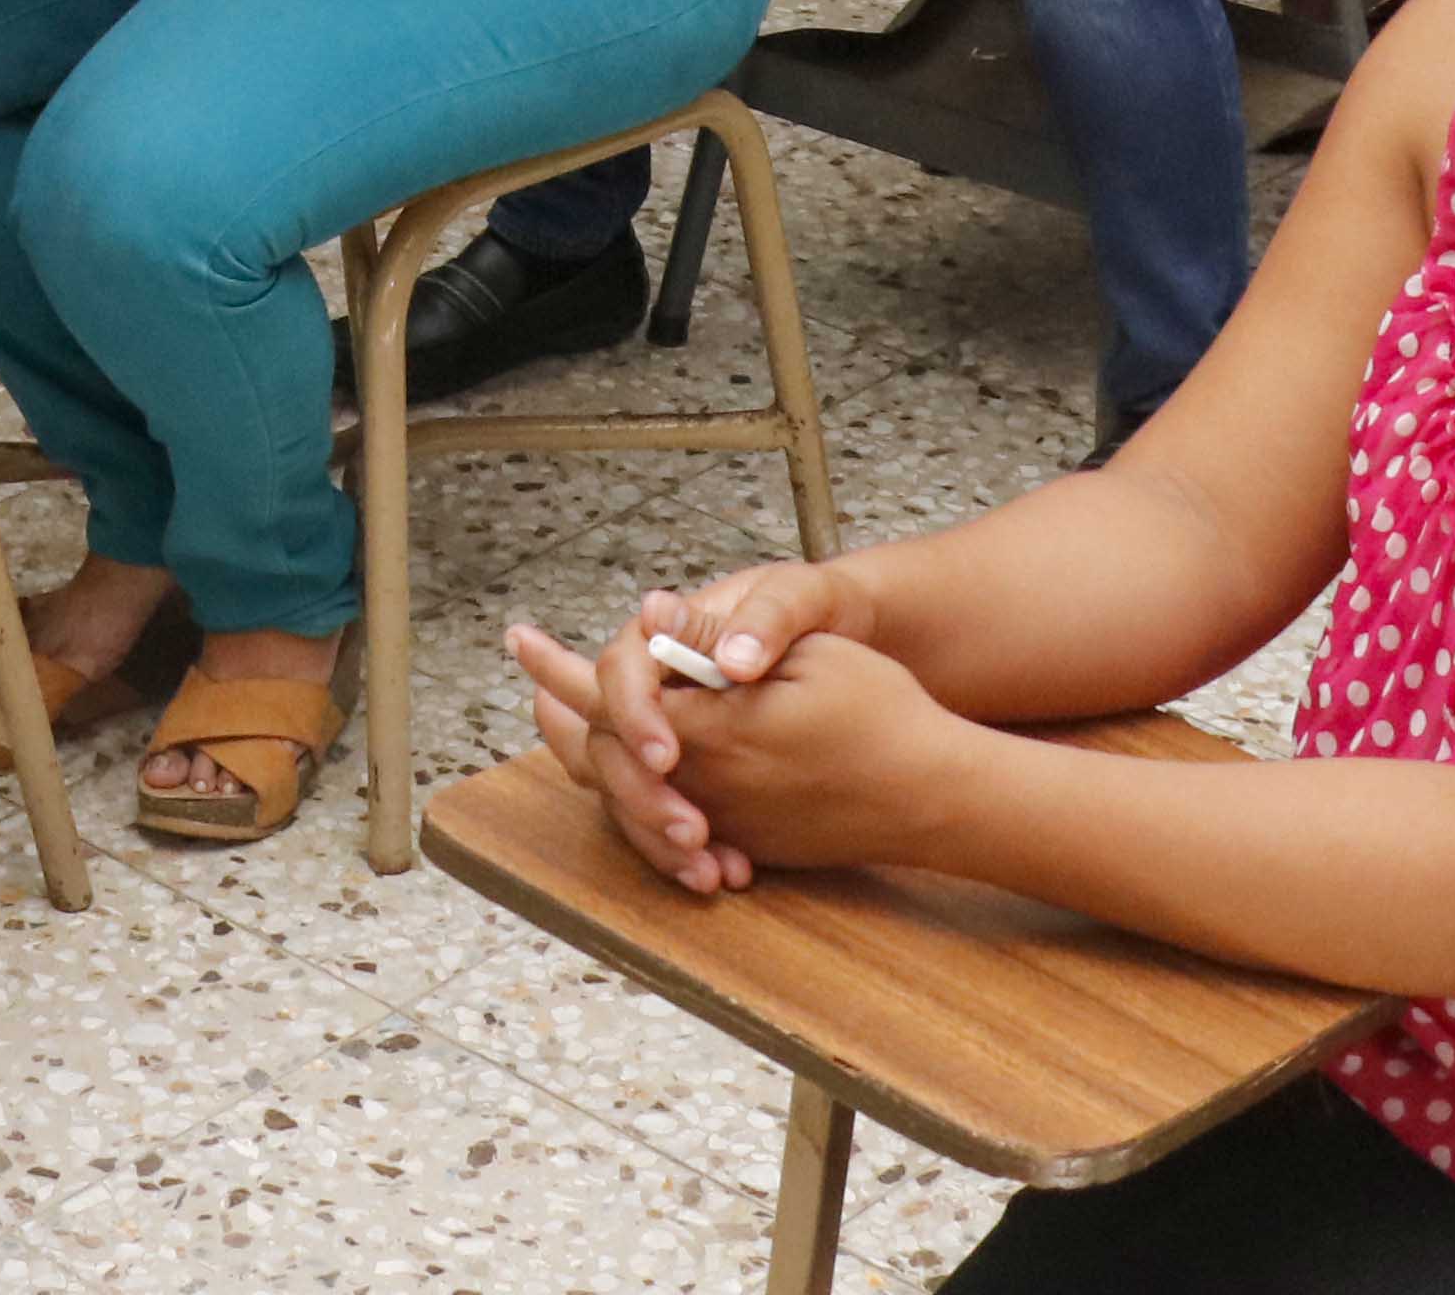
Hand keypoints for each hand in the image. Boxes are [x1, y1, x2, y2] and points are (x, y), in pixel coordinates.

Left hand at [504, 559, 887, 893]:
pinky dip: (643, 800)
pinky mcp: (748, 842)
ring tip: (563, 724)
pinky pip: (673, 825)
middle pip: (600, 756)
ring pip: (628, 798)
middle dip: (561, 715)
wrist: (933, 795)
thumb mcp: (804, 655)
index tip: (521, 639)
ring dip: (593, 759)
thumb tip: (653, 614)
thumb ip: (716, 641)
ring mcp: (724, 823)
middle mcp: (703, 786)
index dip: (558, 667)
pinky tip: (639, 778)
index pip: (609, 697)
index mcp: (710, 732)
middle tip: (535, 680)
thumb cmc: (879, 713)